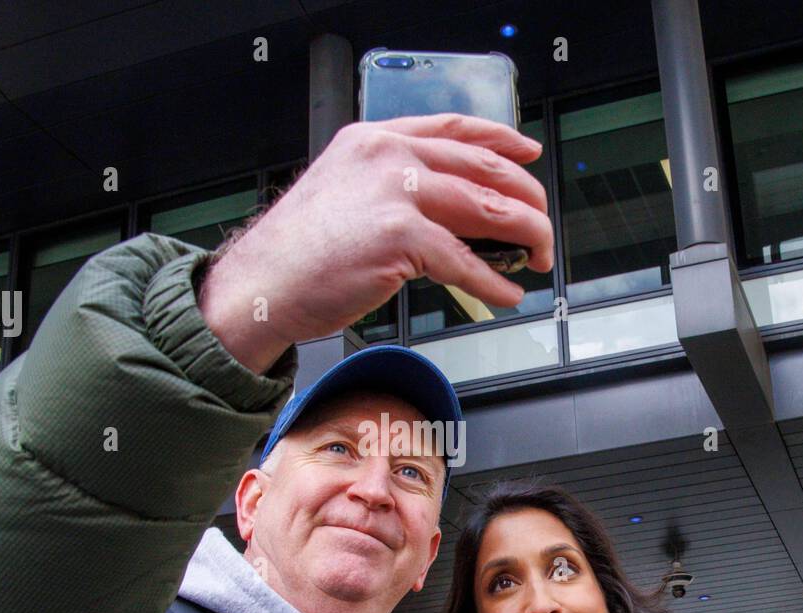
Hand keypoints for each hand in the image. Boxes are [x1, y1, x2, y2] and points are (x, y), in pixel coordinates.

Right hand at [198, 113, 554, 372]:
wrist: (261, 285)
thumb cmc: (296, 253)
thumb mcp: (343, 193)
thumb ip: (391, 187)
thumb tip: (450, 213)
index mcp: (375, 140)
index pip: (454, 129)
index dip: (501, 141)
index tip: (528, 153)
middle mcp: (388, 157)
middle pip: (484, 169)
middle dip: (526, 199)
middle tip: (541, 225)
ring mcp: (395, 195)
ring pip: (486, 210)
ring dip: (524, 237)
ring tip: (538, 257)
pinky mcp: (400, 239)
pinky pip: (465, 262)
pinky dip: (494, 282)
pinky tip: (506, 293)